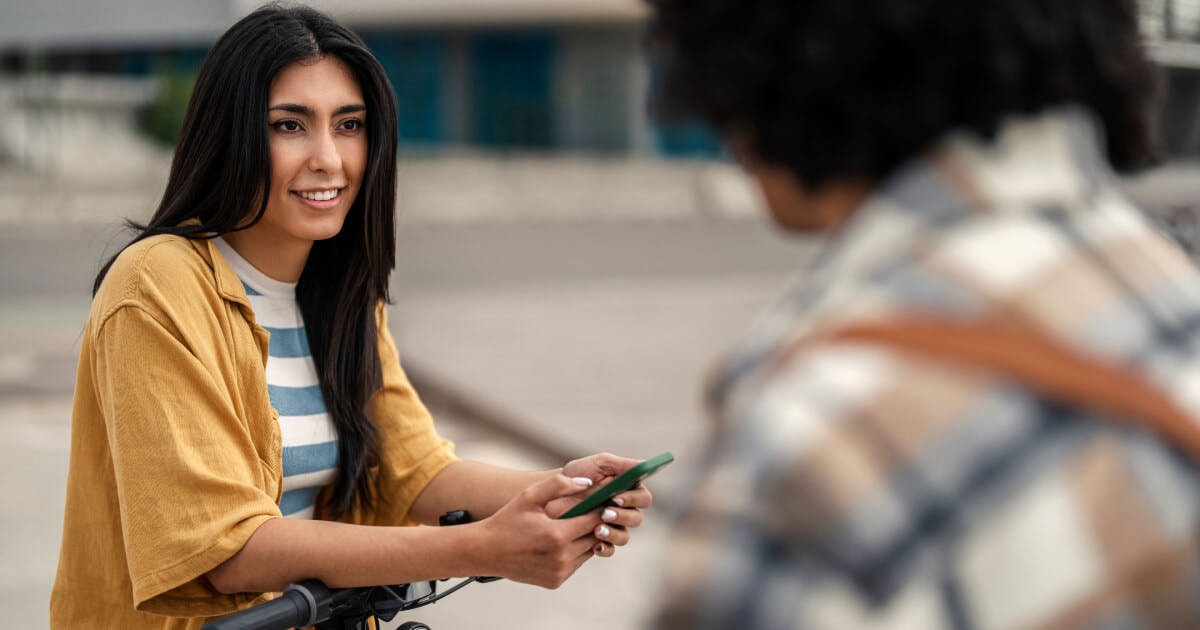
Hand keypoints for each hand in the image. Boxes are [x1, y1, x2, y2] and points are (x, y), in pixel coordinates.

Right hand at [475, 474, 603, 588]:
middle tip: (593, 510)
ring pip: (588, 552)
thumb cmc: (507, 521)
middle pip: (595, 537)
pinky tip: (564, 540)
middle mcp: (561, 557)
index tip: (602, 500)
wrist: (485, 551)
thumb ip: (559, 485)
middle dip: (596, 524)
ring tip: (577, 524)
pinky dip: (575, 552)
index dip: (600, 509)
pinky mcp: (555, 581)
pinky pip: (576, 564)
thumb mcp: (529, 496)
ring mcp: (559, 572)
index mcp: (556, 535)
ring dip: (587, 538)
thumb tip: (588, 482)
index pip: (594, 520)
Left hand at [551, 452, 654, 557]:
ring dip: (614, 533)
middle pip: (636, 518)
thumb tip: (645, 465)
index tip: (616, 497)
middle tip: (605, 513)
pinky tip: (596, 544)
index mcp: (628, 491)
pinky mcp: (599, 540)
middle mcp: (623, 510)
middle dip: (623, 516)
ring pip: (624, 536)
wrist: (552, 492)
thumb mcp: (599, 464)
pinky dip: (605, 548)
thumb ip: (622, 464)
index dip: (633, 499)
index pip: (642, 498)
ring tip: (598, 529)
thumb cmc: (578, 474)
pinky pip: (610, 549)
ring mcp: (612, 526)